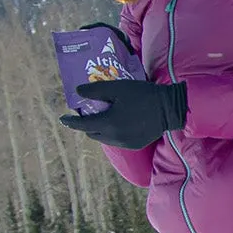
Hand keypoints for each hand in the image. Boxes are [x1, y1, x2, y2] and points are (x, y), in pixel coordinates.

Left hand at [59, 80, 186, 148]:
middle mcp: (114, 138)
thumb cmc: (143, 95)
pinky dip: (111, 132)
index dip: (70, 122)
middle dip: (85, 124)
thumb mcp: (117, 88)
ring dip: (99, 129)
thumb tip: (78, 91)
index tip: (63, 118)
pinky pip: (116, 140)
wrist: (170, 108)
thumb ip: (95, 90)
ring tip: (102, 116)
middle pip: (92, 133)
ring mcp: (125, 144)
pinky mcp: (134, 145)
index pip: (82, 125)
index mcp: (108, 124)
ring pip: (104, 138)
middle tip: (86, 112)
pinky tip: (117, 122)